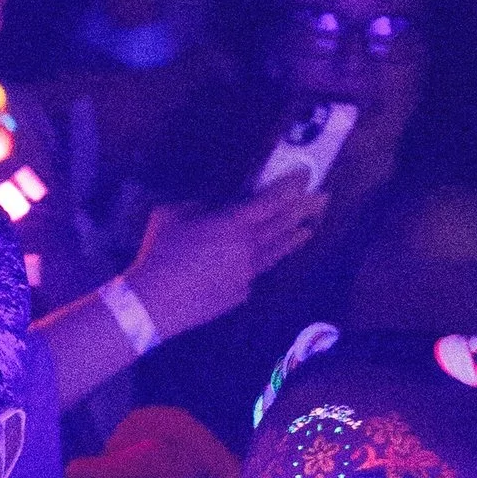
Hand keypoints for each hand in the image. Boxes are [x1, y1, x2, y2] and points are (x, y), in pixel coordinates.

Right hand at [126, 186, 326, 342]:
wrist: (154, 302)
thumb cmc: (159, 252)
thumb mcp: (171, 214)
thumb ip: (197, 206)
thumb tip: (211, 208)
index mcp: (233, 223)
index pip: (272, 200)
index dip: (291, 186)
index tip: (305, 175)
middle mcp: (248, 247)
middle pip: (284, 225)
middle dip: (305, 209)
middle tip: (323, 198)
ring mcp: (248, 273)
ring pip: (277, 251)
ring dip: (294, 237)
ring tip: (308, 229)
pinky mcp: (241, 294)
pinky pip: (255, 273)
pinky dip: (260, 263)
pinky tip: (260, 260)